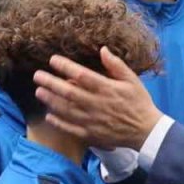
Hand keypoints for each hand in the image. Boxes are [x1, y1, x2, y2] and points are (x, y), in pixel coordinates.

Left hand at [33, 47, 162, 150]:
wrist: (146, 131)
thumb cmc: (139, 103)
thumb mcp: (132, 80)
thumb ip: (116, 65)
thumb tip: (102, 49)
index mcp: (107, 89)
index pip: (82, 75)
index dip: (66, 67)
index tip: (53, 60)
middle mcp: (96, 104)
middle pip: (69, 92)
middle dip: (51, 83)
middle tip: (37, 75)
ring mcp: (92, 121)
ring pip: (67, 110)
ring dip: (51, 100)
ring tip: (39, 92)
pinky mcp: (91, 134)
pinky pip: (71, 128)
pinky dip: (59, 122)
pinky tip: (49, 115)